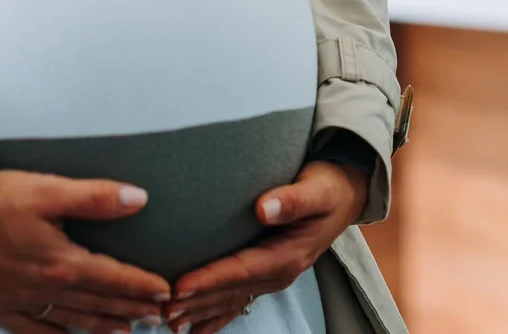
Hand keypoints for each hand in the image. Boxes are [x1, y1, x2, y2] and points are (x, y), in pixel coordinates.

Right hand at [0, 171, 172, 333]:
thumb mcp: (44, 189)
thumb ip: (93, 198)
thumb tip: (138, 199)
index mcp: (61, 262)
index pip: (113, 278)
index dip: (142, 286)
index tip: (166, 292)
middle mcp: (45, 290)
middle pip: (98, 304)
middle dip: (130, 309)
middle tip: (158, 316)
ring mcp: (21, 303)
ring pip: (72, 321)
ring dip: (103, 326)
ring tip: (127, 330)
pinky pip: (35, 331)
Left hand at [164, 161, 367, 333]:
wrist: (346, 195)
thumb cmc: (328, 188)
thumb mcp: (318, 190)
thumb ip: (293, 200)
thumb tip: (263, 208)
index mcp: (288, 255)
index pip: (240, 270)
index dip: (209, 279)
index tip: (179, 285)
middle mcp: (279, 272)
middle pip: (230, 291)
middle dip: (196, 301)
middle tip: (161, 309)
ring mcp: (273, 277)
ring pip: (231, 299)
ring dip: (201, 311)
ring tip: (170, 322)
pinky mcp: (267, 274)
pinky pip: (239, 300)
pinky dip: (216, 315)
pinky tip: (195, 329)